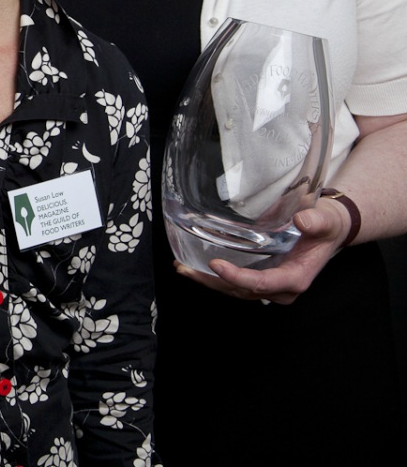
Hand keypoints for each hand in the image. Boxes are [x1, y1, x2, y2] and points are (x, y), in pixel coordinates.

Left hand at [174, 198, 349, 303]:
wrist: (329, 229)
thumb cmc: (326, 225)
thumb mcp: (325, 220)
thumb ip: (316, 221)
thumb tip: (302, 221)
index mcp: (296, 277)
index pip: (263, 283)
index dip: (238, 278)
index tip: (216, 264)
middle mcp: (282, 288)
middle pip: (242, 290)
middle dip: (212, 282)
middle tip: (184, 268)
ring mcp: (271, 285)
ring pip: (235, 290)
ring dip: (208, 281)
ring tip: (182, 268)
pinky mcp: (262, 277)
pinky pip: (236, 282)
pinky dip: (215, 276)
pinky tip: (193, 265)